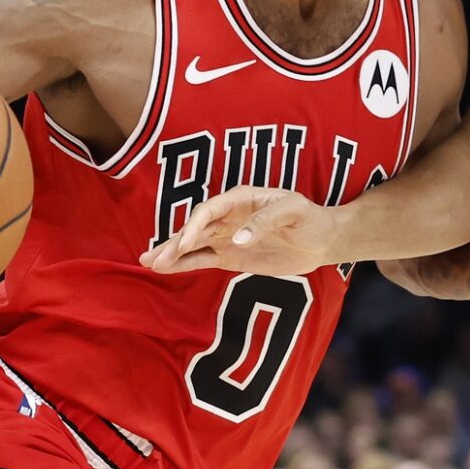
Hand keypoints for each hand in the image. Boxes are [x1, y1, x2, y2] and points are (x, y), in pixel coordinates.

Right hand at [142, 188, 335, 276]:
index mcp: (240, 199)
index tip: (184, 243)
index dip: (194, 225)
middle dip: (174, 243)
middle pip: (194, 228)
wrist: (321, 240)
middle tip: (154, 259)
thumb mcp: (294, 211)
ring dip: (172, 253)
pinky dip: (184, 264)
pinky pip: (203, 260)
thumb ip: (266, 221)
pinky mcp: (230, 256)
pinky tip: (165, 269)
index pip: (209, 210)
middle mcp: (228, 217)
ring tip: (148, 262)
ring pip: (193, 245)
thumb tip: (237, 239)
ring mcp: (226, 237)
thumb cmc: (309, 218)